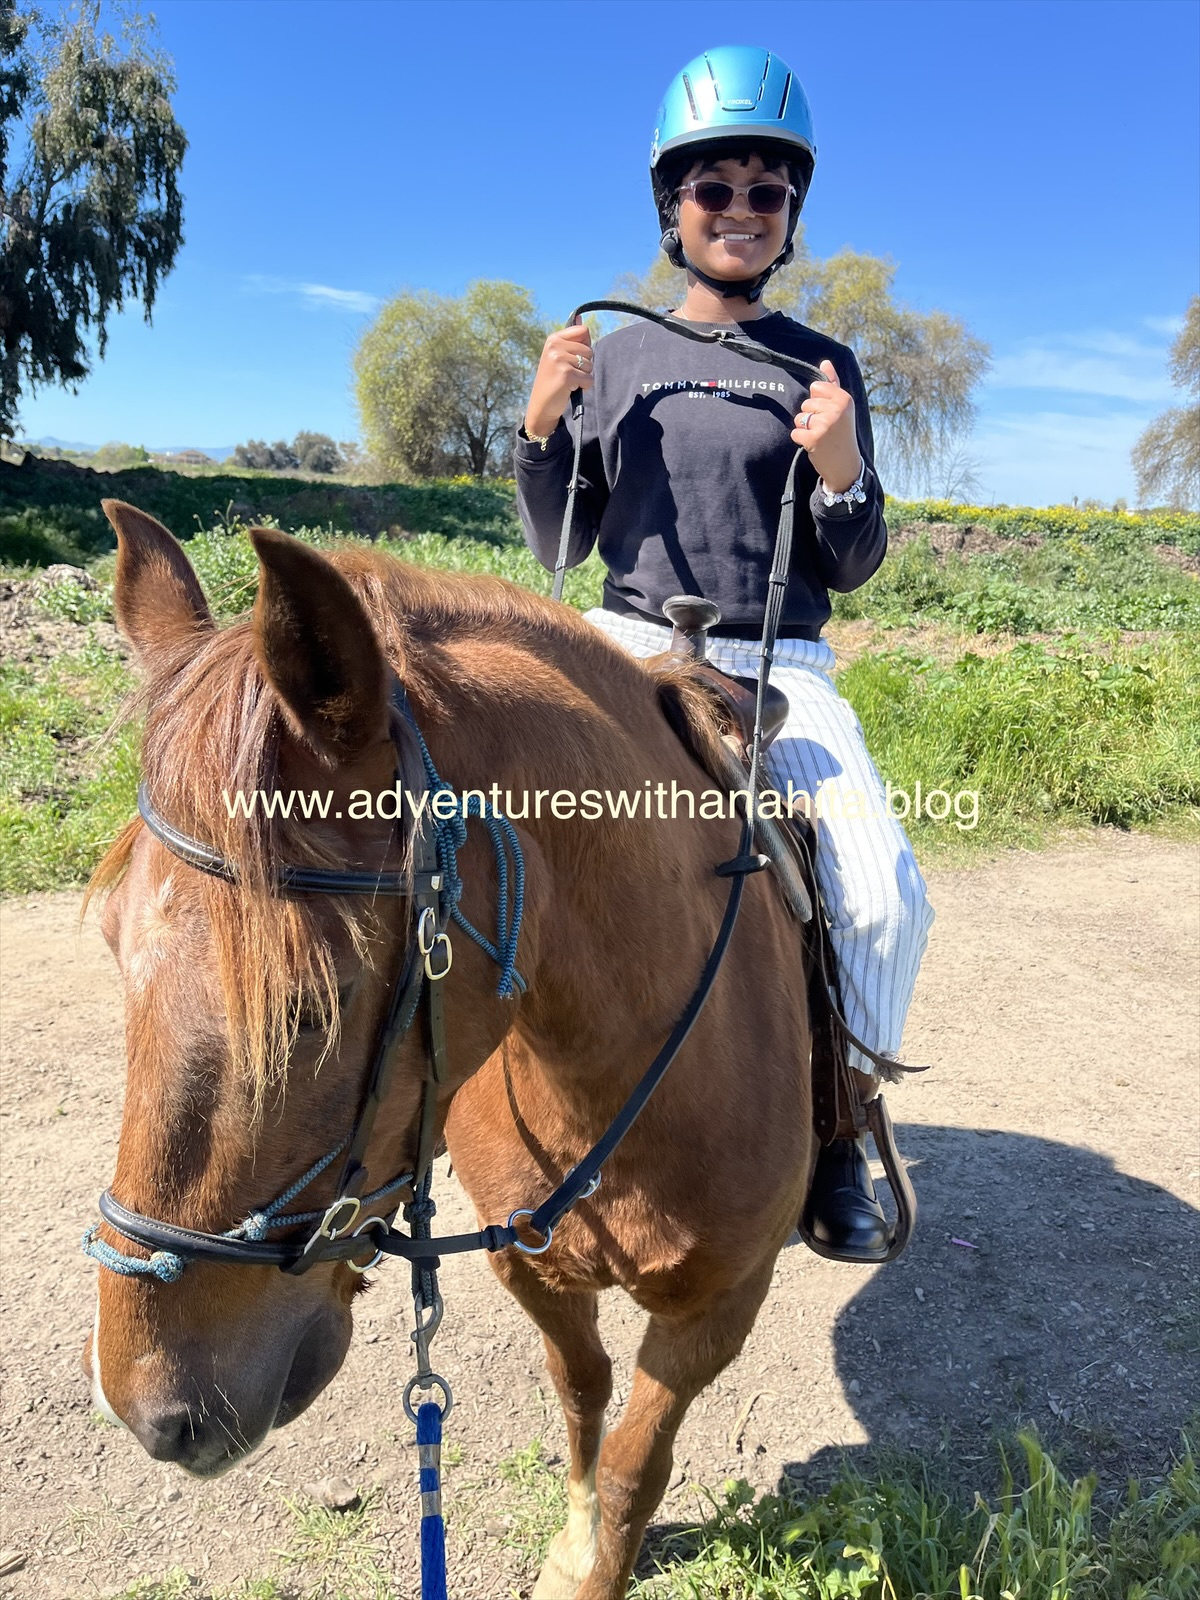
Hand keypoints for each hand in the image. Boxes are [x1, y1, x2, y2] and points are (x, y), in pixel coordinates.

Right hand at [524, 321, 593, 438]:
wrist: (541, 405)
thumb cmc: (553, 380)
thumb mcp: (558, 356)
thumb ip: (571, 339)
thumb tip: (580, 317)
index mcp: (553, 339)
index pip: (584, 331)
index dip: (585, 346)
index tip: (573, 357)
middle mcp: (555, 346)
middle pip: (589, 350)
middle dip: (584, 365)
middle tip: (568, 373)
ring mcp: (559, 360)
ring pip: (590, 365)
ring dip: (583, 376)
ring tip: (568, 381)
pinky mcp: (566, 375)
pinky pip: (588, 379)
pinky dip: (583, 387)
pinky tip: (569, 389)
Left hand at [791, 361, 861, 492]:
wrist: (846, 465)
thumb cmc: (842, 434)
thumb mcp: (842, 408)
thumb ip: (832, 384)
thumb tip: (825, 362)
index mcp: (844, 398)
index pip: (816, 387)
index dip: (818, 402)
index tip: (829, 414)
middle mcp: (836, 409)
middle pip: (806, 403)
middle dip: (811, 417)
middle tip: (826, 430)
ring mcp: (826, 424)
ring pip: (799, 417)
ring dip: (806, 429)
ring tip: (821, 437)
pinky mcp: (814, 438)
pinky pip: (795, 432)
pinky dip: (801, 440)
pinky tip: (814, 446)